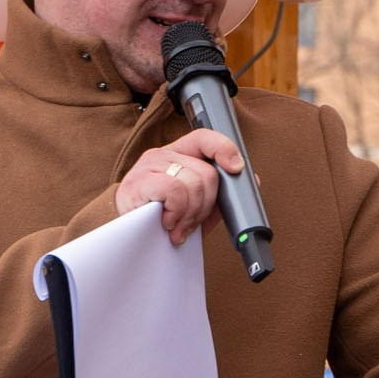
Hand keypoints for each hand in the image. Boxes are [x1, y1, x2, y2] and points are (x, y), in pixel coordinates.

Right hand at [115, 129, 243, 245]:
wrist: (127, 240)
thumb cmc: (161, 221)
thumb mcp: (196, 206)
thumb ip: (220, 193)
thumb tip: (251, 179)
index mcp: (178, 156)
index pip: (204, 138)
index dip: (224, 149)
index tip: (236, 168)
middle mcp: (163, 155)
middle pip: (206, 173)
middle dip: (205, 205)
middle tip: (191, 222)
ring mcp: (149, 166)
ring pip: (193, 184)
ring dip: (190, 214)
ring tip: (177, 226)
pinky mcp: (138, 183)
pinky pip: (174, 191)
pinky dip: (176, 212)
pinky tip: (167, 222)